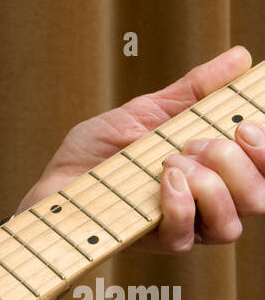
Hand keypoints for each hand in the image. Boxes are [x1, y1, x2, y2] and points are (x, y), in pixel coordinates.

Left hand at [14, 46, 264, 252]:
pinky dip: (179, 204)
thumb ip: (195, 89)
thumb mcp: (149, 110)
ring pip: (231, 224)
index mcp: (216, 171)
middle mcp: (209, 203)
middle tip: (201, 142)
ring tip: (172, 160)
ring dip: (208, 185)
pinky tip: (163, 179)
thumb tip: (240, 57)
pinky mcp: (156, 243)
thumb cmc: (100, 151)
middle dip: (238, 164)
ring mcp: (186, 226)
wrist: (55, 182)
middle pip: (259, 199)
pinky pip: (187, 236)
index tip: (247, 126)